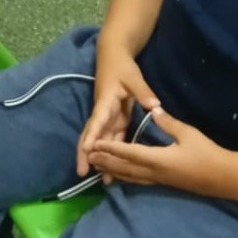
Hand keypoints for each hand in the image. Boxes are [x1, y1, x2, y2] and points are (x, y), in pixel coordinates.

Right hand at [76, 50, 156, 177]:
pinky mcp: (115, 120)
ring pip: (101, 140)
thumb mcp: (134, 77)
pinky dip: (111, 153)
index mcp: (106, 102)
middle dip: (86, 154)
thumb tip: (155, 107)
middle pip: (92, 135)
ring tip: (102, 180)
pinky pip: (112, 139)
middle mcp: (103, 113)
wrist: (114, 57)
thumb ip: (143, 92)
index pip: (97, 120)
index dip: (92, 136)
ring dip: (100, 158)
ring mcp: (109, 118)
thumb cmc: (122, 67)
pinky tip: (113, 168)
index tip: (87, 150)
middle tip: (82, 173)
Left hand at [86, 106, 234, 197]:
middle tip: (87, 158)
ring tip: (98, 167)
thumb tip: (153, 109)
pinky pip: (138, 180)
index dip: (110, 149)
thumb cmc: (206, 153)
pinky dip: (125, 177)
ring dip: (112, 171)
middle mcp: (153, 173)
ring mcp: (158, 180)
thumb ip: (168, 122)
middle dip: (105, 162)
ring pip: (130, 177)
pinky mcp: (164, 183)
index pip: (128, 153)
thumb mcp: (187, 133)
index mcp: (157, 159)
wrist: (223, 177)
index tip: (94, 145)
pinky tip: (120, 176)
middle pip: (124, 168)